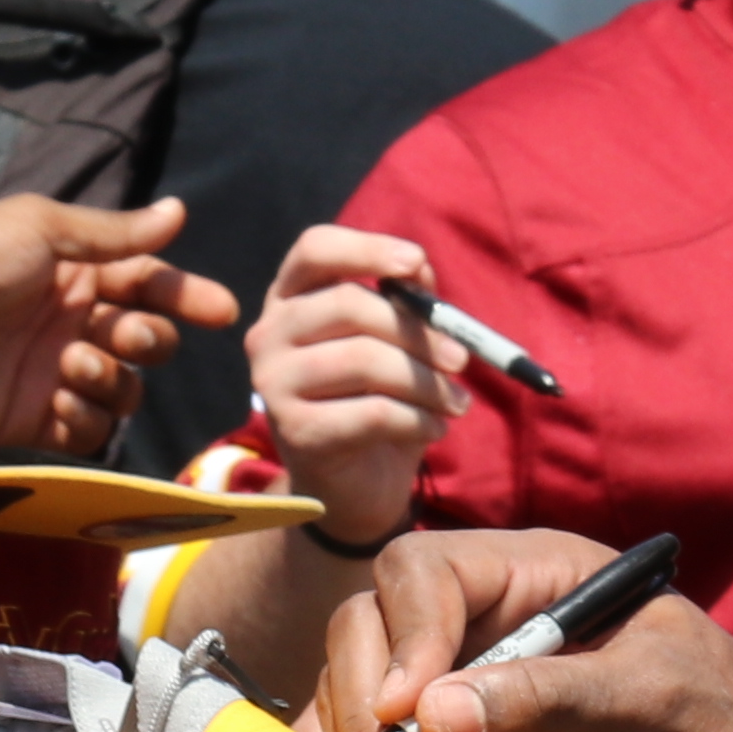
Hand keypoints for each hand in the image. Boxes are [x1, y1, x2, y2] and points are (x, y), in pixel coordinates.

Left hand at [0, 196, 230, 454]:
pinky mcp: (34, 421)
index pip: (151, 287)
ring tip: (71, 367)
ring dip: (112, 381)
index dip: (187, 297)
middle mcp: (76, 326)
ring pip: (125, 392)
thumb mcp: (43, 229)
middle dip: (148, 341)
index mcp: (81, 275)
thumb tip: (178, 213)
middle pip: (148, 344)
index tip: (218, 310)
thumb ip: (114, 234)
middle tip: (116, 335)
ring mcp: (56, 376)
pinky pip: (90, 432)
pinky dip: (87, 419)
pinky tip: (58, 400)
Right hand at [241, 222, 469, 553]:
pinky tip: (436, 429)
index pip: (314, 249)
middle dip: (416, 331)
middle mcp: (269, 333)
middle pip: (347, 305)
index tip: (417, 261)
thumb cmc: (376, 399)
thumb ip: (406, 304)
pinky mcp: (295, 432)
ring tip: (458, 402)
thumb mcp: (395, 345)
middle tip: (463, 358)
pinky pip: (373, 413)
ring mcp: (274, 384)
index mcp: (292, 297)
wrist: (353, 484)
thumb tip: (420, 272)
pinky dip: (418, 420)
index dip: (366, 247)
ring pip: (363, 361)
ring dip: (426, 382)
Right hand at [312, 527, 732, 731]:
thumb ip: (552, 700)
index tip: (411, 706)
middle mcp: (489, 632)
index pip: (426, 573)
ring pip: (367, 702)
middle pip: (372, 628)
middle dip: (364, 691)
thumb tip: (434, 713)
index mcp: (539, 580)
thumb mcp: (657, 703)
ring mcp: (471, 706)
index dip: (404, 629)